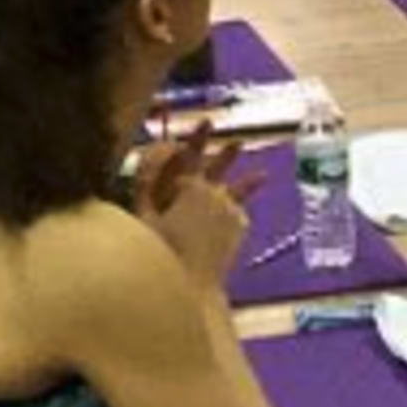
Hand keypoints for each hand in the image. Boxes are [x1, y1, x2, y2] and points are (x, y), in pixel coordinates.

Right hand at [134, 127, 266, 293]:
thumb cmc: (161, 251)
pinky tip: (235, 225)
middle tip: (238, 139)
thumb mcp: (144, 217)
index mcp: (190, 186)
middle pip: (218, 168)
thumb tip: (144, 162)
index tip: (205, 120)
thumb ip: (145, 188)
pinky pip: (236, 216)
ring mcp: (230, 212)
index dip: (196, 139)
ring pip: (235, 192)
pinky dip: (234, 214)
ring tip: (262, 174)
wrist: (193, 287)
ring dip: (246, 182)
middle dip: (225, 153)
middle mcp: (215, 194)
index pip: (190, 156)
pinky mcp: (238, 229)